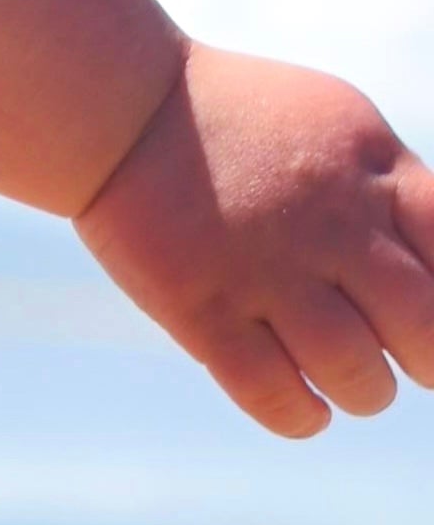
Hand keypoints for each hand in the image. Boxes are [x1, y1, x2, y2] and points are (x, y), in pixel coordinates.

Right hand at [76, 48, 433, 435]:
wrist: (122, 108)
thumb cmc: (237, 113)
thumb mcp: (339, 123)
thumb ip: (396, 188)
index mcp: (373, 175)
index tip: (429, 316)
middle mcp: (329, 227)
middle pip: (422, 328)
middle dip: (428, 361)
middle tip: (411, 362)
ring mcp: (262, 270)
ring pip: (353, 372)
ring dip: (365, 393)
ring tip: (354, 387)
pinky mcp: (199, 307)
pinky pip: (271, 391)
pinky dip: (301, 416)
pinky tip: (307, 411)